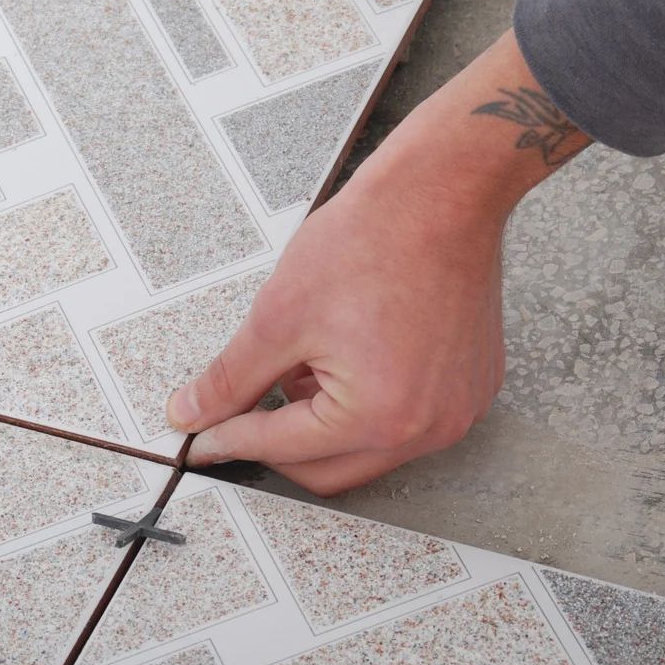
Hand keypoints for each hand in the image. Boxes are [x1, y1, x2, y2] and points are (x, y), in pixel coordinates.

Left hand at [170, 31, 588, 494]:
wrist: (443, 193)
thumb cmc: (374, 239)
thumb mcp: (279, 314)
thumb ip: (231, 377)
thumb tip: (194, 411)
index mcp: (379, 417)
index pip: (282, 449)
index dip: (229, 439)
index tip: (201, 437)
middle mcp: (427, 428)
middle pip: (328, 471)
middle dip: (278, 443)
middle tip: (241, 410)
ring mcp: (457, 412)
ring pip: (368, 450)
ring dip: (323, 424)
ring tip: (302, 362)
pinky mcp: (471, 389)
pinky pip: (407, 421)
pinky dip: (367, 406)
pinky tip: (346, 356)